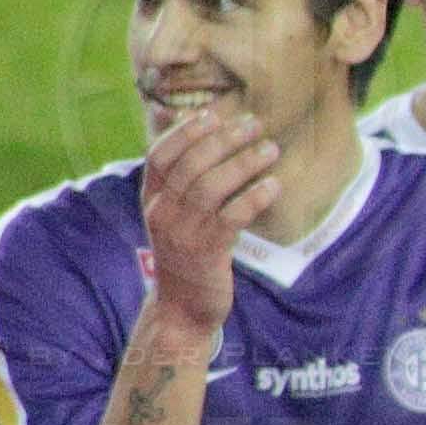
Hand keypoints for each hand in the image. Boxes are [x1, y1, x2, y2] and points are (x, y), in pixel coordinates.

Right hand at [139, 105, 279, 339]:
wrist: (182, 309)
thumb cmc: (186, 253)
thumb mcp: (173, 214)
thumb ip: (180, 178)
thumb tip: (185, 126)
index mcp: (151, 199)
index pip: (160, 155)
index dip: (185, 132)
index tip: (213, 115)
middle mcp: (161, 213)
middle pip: (189, 166)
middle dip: (223, 140)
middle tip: (254, 124)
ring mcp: (183, 234)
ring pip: (210, 188)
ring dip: (243, 163)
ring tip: (271, 149)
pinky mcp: (207, 253)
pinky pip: (231, 217)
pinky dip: (254, 197)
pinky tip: (274, 184)